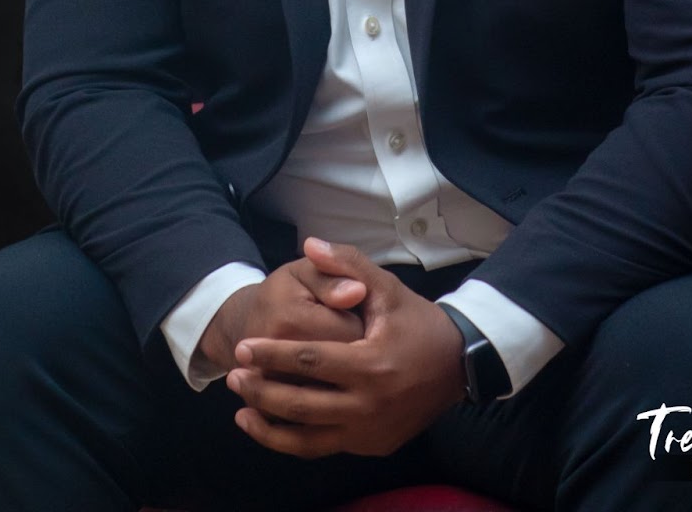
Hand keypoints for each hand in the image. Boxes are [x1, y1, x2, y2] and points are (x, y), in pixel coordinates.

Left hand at [226, 238, 466, 457]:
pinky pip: (324, 447)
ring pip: (308, 439)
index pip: (309, 361)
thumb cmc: (417, 321)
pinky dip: (295, 442)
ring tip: (242, 413)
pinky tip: (273, 430)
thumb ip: (347, 265)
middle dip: (262, 392)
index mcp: (371, 364)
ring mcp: (370, 431)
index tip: (243, 347)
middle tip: (234, 377)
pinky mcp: (372, 445)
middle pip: (301, 405)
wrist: (458, 364)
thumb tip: (309, 244)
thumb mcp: (386, 287)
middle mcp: (369, 405)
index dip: (272, 355)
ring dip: (270, 429)